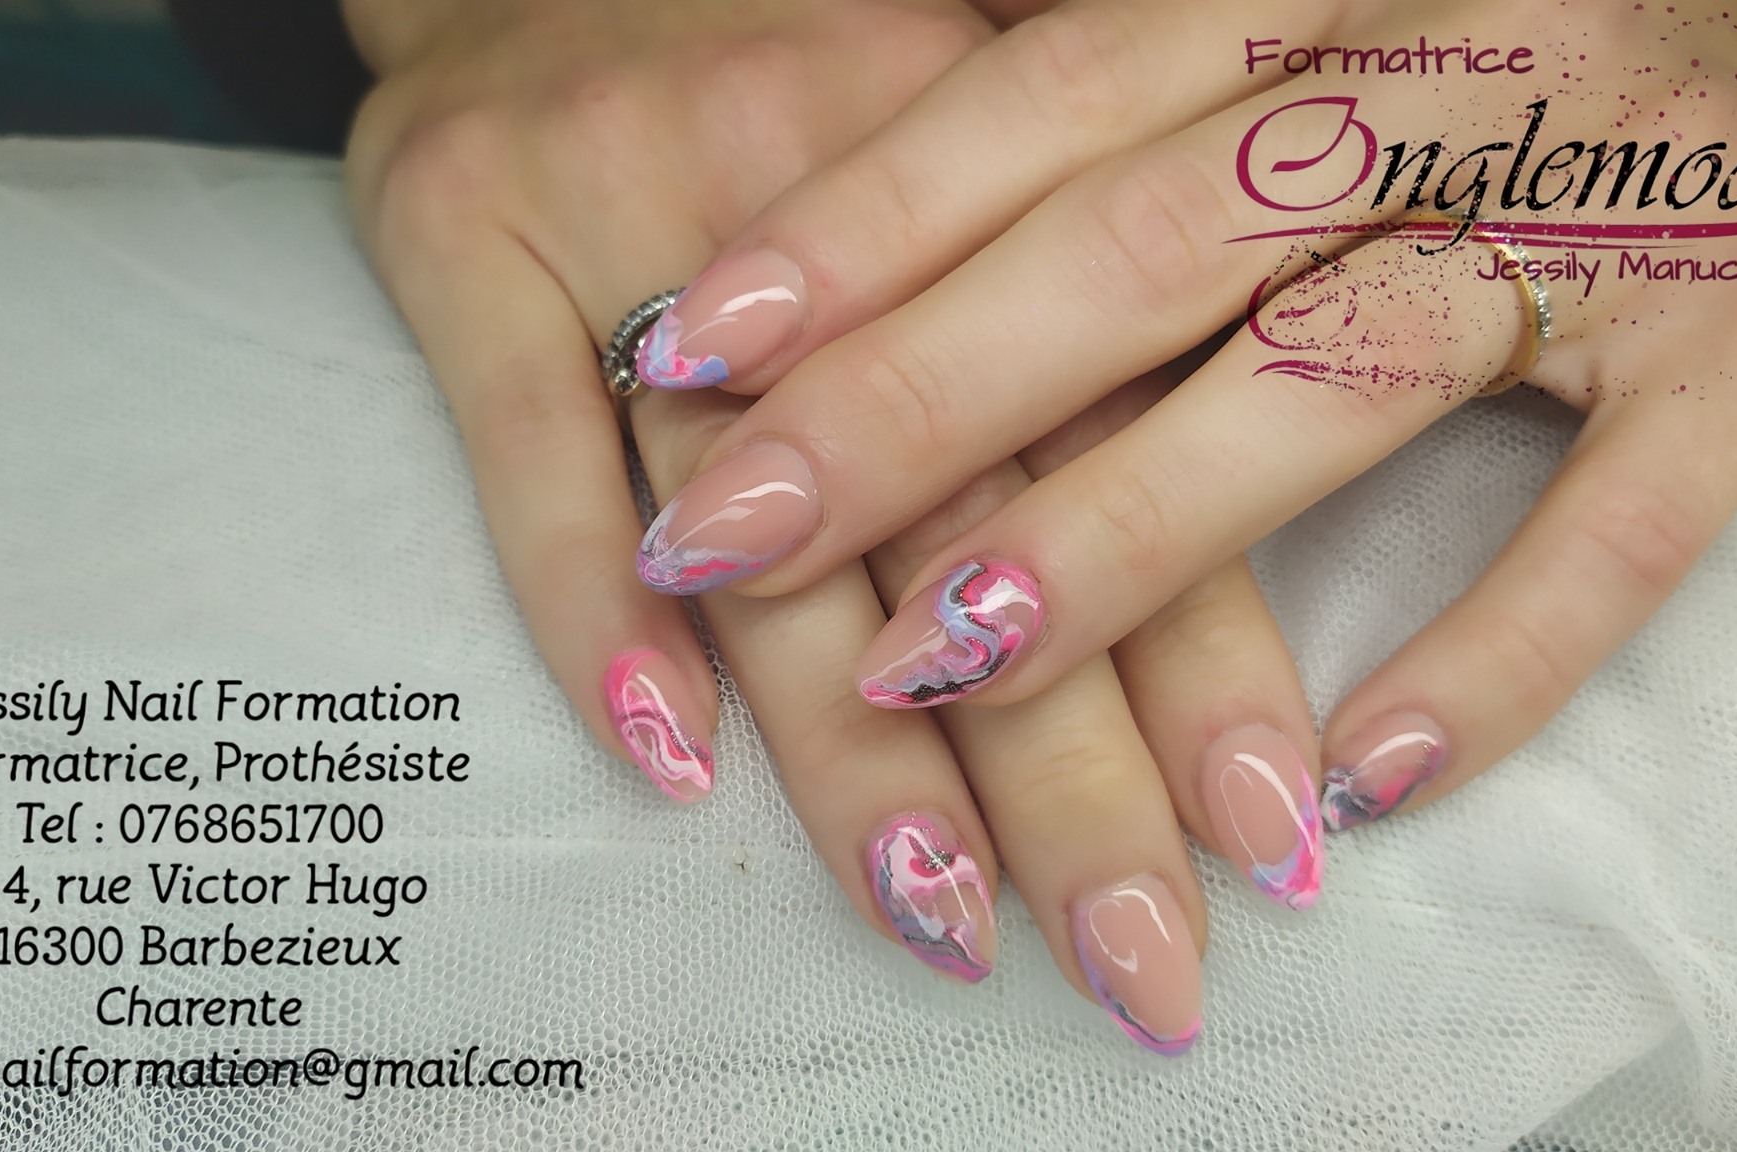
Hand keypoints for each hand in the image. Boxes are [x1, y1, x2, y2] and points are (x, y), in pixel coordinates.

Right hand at [341, 0, 1325, 1055]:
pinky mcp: (467, 225)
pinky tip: (661, 755)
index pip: (1125, 439)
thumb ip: (1085, 292)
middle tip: (1138, 955)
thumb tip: (1242, 492)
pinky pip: (524, 442)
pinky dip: (591, 601)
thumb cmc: (788, 44)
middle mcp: (839, 186)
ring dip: (850, 734)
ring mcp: (638, 202)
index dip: (1201, 643)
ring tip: (937, 915)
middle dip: (1063, 761)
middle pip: (968, 512)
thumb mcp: (975, 115)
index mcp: (1003, 150)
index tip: (1270, 831)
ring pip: (764, 508)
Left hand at [630, 0, 1736, 829]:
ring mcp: (1612, 214)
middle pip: (1141, 251)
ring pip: (1333, 382)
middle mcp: (1452, 73)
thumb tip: (887, 227)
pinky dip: (1497, 655)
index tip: (691, 347)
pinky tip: (1353, 778)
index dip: (860, 226)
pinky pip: (1622, 524)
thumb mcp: (1329, 21)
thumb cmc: (1530, 38)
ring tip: (940, 654)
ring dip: (1124, 534)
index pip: (1042, 99)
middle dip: (914, 403)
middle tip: (725, 530)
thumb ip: (1141, 100)